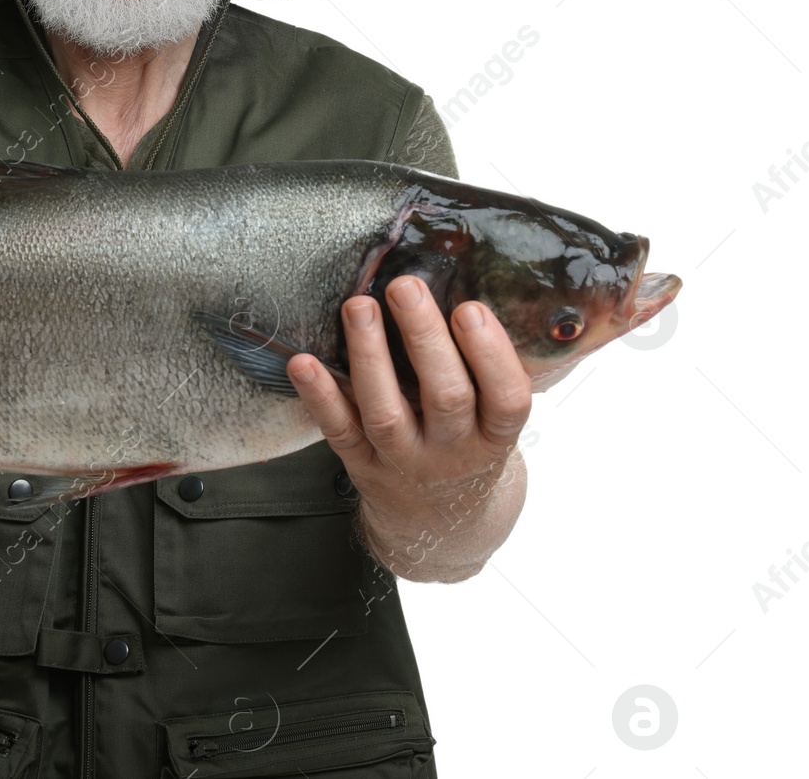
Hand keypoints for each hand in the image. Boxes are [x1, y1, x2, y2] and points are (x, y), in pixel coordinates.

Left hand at [286, 276, 530, 578]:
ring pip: (386, 413)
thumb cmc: (469, 445)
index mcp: (496, 436)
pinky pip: (340, 431)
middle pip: (445, 398)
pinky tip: (303, 363)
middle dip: (425, 339)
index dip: (490, 354)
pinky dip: (320, 397)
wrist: (442, 526)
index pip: (506, 399)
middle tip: (405, 286)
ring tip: (358, 305)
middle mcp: (452, 452)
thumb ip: (484, 369)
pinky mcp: (362, 466)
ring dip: (369, 358)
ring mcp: (404, 462)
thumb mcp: (494, 419)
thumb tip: (460, 281)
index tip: (469, 308)